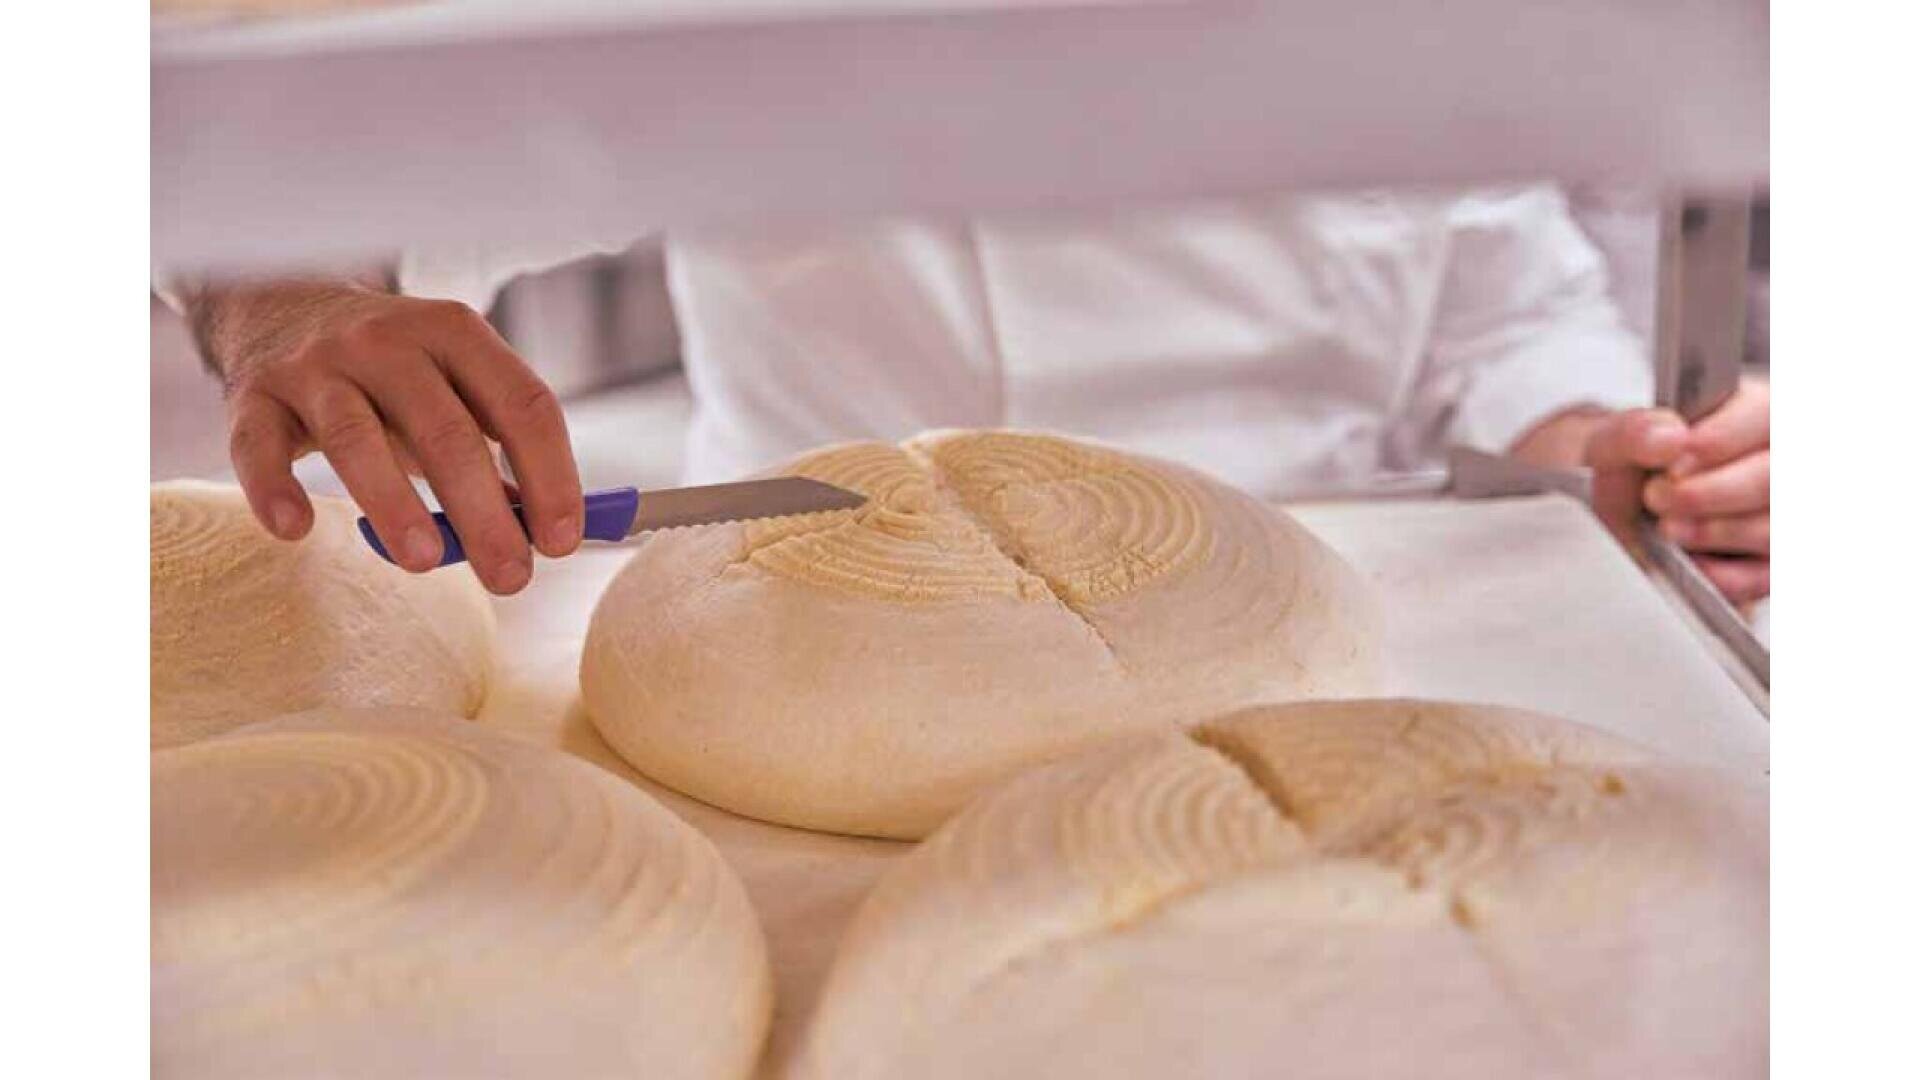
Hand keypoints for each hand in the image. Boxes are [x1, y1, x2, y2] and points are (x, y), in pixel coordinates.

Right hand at [200, 280, 582, 594]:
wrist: (281, 305)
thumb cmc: (391, 372)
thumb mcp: (454, 385)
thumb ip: (498, 447)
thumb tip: (547, 532)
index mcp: (457, 334)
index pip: (523, 404)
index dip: (551, 474)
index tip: (562, 539)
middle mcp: (388, 341)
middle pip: (446, 431)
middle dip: (484, 512)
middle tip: (511, 577)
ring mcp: (317, 365)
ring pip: (355, 438)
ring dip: (394, 505)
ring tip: (428, 562)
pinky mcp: (254, 394)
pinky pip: (257, 445)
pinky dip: (273, 488)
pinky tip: (296, 528)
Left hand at [1584, 381, 1769, 604]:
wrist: (1614, 516)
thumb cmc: (1630, 471)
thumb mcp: (1612, 444)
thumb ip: (1634, 432)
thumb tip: (1670, 438)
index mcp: (1754, 414)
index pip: (1768, 415)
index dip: (1723, 440)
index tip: (1676, 462)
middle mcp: (1780, 463)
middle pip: (1775, 477)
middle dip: (1709, 493)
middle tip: (1658, 498)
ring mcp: (1783, 517)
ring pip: (1773, 529)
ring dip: (1713, 533)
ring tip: (1668, 528)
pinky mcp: (1774, 566)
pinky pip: (1762, 577)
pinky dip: (1719, 575)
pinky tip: (1687, 560)